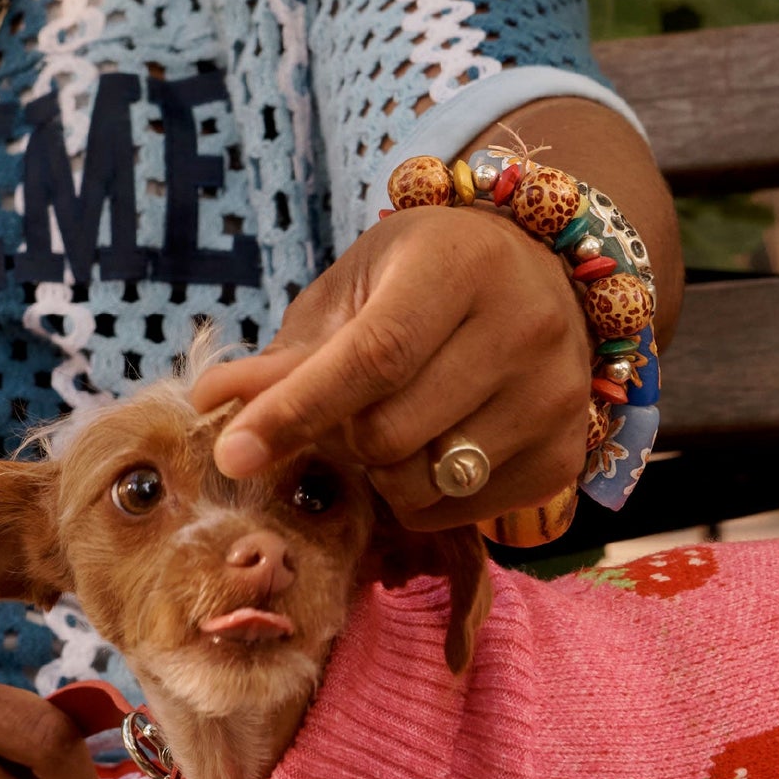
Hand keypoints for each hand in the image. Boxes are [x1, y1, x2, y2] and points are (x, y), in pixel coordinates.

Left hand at [195, 207, 591, 531]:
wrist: (543, 277)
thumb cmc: (428, 278)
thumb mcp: (356, 288)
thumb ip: (289, 351)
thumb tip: (211, 402)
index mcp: (460, 265)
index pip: (372, 357)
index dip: (297, 409)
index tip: (231, 452)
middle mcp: (525, 327)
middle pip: (391, 434)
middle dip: (343, 439)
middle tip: (347, 411)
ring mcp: (556, 397)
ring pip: (426, 483)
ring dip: (385, 472)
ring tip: (400, 421)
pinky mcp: (567, 455)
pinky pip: (463, 512)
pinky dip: (428, 495)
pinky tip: (442, 442)